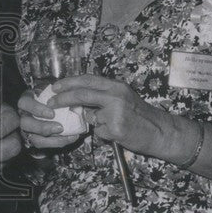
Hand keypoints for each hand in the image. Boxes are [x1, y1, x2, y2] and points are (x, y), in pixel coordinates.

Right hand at [17, 90, 79, 149]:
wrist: (56, 103)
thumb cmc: (54, 95)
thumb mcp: (54, 91)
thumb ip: (59, 95)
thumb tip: (72, 102)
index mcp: (26, 100)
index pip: (24, 103)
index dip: (36, 109)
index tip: (52, 114)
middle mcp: (24, 115)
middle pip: (25, 124)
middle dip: (43, 127)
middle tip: (60, 127)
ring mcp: (29, 129)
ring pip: (34, 138)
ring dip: (51, 140)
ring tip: (68, 136)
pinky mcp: (36, 138)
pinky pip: (45, 144)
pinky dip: (58, 142)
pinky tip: (71, 138)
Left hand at [49, 74, 163, 155]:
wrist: (159, 131)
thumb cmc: (139, 115)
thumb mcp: (122, 98)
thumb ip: (101, 97)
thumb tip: (77, 102)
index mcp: (116, 86)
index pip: (87, 79)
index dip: (69, 82)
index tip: (55, 87)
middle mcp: (116, 96)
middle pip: (82, 94)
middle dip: (63, 98)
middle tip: (52, 102)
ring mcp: (116, 113)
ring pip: (90, 117)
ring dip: (95, 122)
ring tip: (112, 123)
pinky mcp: (115, 129)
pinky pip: (98, 132)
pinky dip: (103, 133)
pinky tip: (117, 132)